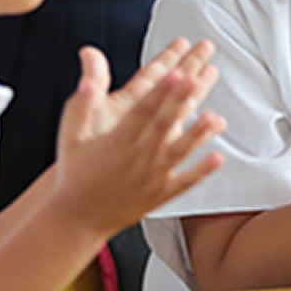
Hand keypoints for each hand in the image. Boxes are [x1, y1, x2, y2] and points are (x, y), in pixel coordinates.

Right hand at [49, 39, 226, 236]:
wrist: (77, 219)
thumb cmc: (75, 173)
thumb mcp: (71, 135)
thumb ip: (83, 105)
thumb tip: (85, 78)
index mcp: (116, 140)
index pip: (141, 110)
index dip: (159, 91)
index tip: (174, 72)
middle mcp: (136, 158)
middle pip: (162, 124)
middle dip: (179, 101)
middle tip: (196, 79)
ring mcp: (150, 178)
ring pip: (177, 152)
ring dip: (196, 134)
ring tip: (214, 118)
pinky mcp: (159, 195)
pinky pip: (184, 182)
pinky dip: (201, 171)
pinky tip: (218, 157)